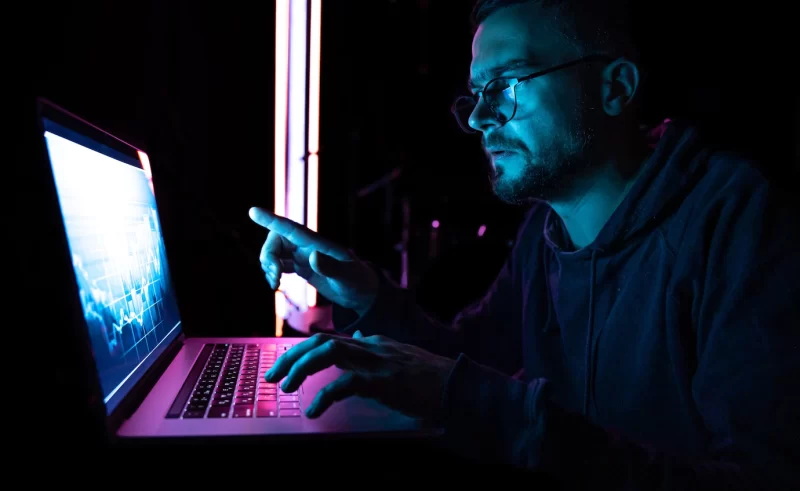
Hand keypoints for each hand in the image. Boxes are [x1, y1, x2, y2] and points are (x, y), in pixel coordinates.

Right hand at [249, 207, 378, 315]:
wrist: (362, 292)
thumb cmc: (358, 283)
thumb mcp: (347, 277)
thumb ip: (331, 267)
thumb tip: (312, 256)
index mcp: (318, 244)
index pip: (291, 229)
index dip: (271, 221)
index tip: (252, 211)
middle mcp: (308, 246)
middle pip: (277, 240)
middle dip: (268, 255)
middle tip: (274, 277)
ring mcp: (304, 255)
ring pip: (275, 251)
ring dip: (267, 265)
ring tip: (274, 284)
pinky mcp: (302, 266)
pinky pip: (279, 262)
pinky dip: (272, 271)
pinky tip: (275, 284)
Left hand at [266, 331, 455, 421]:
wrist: (458, 384)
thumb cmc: (429, 377)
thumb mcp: (398, 356)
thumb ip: (373, 348)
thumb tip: (354, 335)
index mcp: (371, 343)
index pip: (327, 339)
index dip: (300, 351)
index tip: (281, 366)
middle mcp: (370, 346)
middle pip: (321, 340)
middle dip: (291, 356)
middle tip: (271, 376)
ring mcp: (377, 361)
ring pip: (329, 351)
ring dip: (302, 367)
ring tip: (286, 386)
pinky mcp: (384, 380)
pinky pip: (346, 383)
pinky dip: (326, 395)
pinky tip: (315, 410)